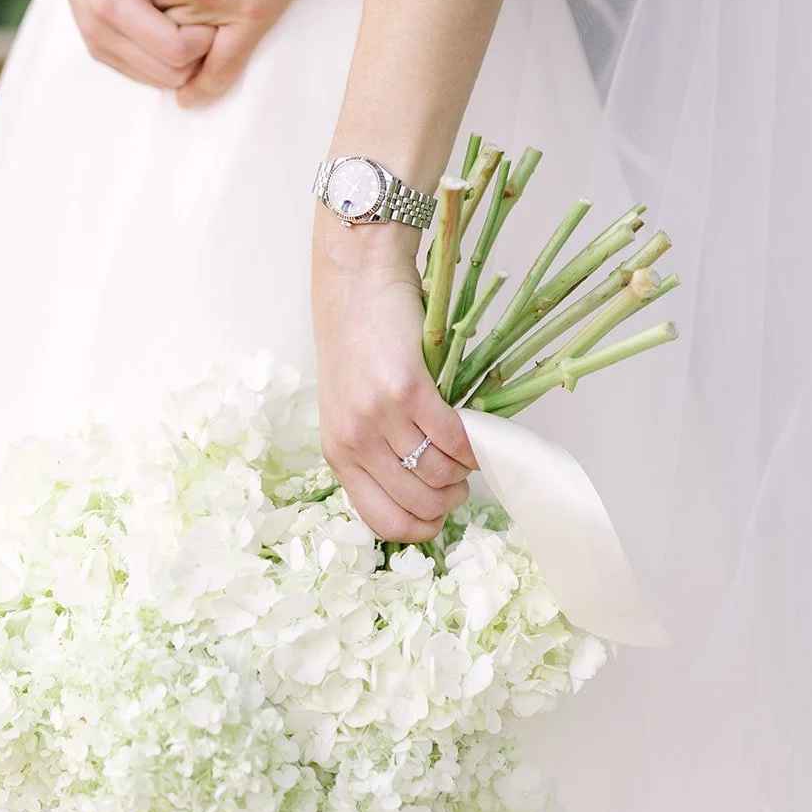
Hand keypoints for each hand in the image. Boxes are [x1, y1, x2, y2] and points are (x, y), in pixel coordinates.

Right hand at [38, 0, 216, 90]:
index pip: (170, 46)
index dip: (203, 42)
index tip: (220, 18)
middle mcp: (98, 29)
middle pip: (169, 73)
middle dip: (201, 56)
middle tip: (218, 24)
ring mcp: (100, 46)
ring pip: (162, 81)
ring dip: (189, 62)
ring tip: (202, 25)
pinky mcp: (106, 55)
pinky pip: (152, 77)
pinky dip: (173, 62)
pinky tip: (183, 30)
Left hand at [312, 220, 475, 542]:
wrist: (358, 283)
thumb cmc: (359, 346)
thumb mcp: (351, 410)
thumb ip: (376, 453)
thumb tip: (427, 497)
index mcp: (337, 455)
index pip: (384, 522)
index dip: (422, 527)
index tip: (441, 512)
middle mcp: (353, 442)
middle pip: (420, 505)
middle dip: (451, 497)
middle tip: (459, 473)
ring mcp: (378, 418)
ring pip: (442, 476)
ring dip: (465, 469)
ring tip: (464, 445)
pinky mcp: (406, 390)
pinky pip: (454, 440)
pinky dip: (473, 443)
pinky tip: (473, 428)